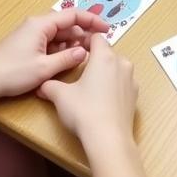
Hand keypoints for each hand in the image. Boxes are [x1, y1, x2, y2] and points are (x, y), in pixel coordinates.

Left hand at [0, 9, 110, 103]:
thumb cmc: (12, 73)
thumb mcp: (44, 69)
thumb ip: (67, 58)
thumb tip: (84, 51)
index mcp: (41, 24)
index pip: (73, 15)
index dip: (92, 20)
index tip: (106, 29)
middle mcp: (37, 25)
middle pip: (66, 24)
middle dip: (83, 34)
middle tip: (97, 48)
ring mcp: (31, 35)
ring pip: (59, 35)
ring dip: (72, 43)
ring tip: (85, 56)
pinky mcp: (27, 45)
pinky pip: (50, 43)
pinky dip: (61, 50)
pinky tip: (67, 60)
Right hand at [39, 35, 137, 149]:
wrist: (109, 138)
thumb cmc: (84, 111)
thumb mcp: (61, 96)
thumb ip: (50, 86)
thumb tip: (41, 86)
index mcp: (104, 57)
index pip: (96, 38)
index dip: (85, 42)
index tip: (76, 51)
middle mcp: (122, 63)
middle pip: (107, 53)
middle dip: (94, 59)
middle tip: (80, 72)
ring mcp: (132, 80)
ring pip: (117, 68)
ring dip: (106, 72)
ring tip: (91, 87)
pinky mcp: (135, 96)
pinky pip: (123, 83)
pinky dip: (114, 86)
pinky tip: (103, 101)